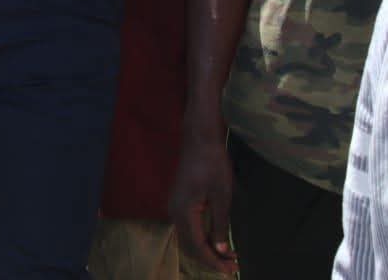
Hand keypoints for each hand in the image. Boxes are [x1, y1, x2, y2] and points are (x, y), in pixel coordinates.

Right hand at [169, 134, 238, 273]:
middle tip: (233, 266)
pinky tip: (215, 240)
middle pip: (189, 246)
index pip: (198, 247)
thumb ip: (220, 226)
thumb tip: (222, 251)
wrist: (199, 140)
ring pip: (187, 238)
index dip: (214, 262)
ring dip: (205, 250)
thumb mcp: (222, 197)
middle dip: (210, 259)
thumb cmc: (213, 165)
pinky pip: (186, 228)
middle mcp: (174, 212)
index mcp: (184, 212)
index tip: (232, 270)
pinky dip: (200, 239)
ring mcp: (174, 206)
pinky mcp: (178, 201)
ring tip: (227, 255)